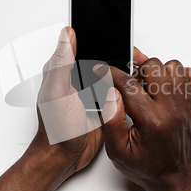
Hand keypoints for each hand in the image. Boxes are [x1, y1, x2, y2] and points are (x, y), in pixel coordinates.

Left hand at [32, 27, 148, 175]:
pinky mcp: (102, 103)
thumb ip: (61, 62)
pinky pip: (116, 90)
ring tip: (135, 69)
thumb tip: (67, 33)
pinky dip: (124, 88)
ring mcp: (90, 90)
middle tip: (132, 55)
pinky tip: (132, 87)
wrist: (64, 157)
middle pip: (100, 56)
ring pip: (111, 72)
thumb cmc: (55, 127)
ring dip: (122, 71)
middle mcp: (76, 78)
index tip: (115, 35)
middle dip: (116, 54)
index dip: (98, 38)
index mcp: (62, 70)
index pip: (82, 44)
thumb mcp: (57, 91)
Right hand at [94, 56, 190, 190]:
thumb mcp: (119, 151)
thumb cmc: (150, 168)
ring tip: (150, 89)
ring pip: (173, 65)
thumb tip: (110, 92)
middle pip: (153, 66)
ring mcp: (188, 103)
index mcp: (152, 120)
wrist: (178, 178)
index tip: (102, 70)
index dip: (111, 73)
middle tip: (132, 88)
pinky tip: (167, 90)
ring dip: (158, 73)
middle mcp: (172, 108)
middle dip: (136, 72)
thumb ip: (111, 120)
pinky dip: (177, 76)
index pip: (128, 84)